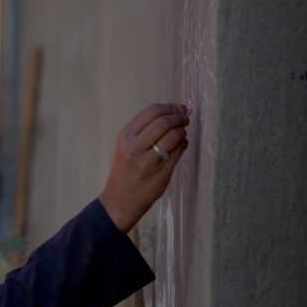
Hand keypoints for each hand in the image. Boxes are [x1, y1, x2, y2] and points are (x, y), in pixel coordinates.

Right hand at [99, 102, 190, 232]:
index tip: (180, 108)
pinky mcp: (161, 172)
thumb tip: (174, 111)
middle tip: (185, 119)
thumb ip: (145, 130)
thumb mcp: (127, 146)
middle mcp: (135, 146)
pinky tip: (181, 145)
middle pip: (163, 121)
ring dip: (182, 131)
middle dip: (179, 117)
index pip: (151, 111)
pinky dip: (183, 144)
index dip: (170, 107)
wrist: (120, 199)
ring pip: (173, 135)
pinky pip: (178, 151)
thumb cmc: (125, 170)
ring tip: (182, 133)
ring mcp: (148, 160)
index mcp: (125, 136)